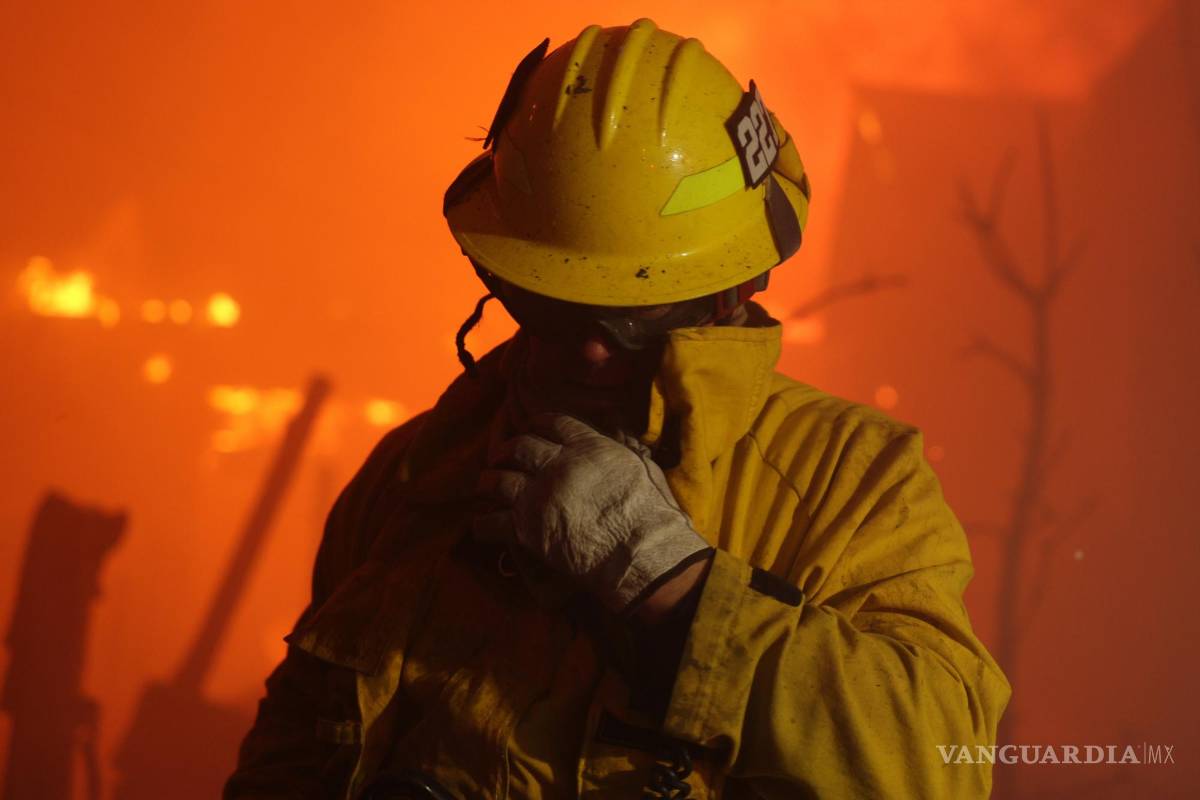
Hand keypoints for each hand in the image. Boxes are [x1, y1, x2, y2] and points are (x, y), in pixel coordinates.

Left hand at [473, 413, 709, 611]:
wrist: (639, 552)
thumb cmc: (651, 513)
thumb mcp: (644, 467)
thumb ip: (625, 449)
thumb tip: (620, 436)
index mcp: (587, 447)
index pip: (553, 423)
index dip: (536, 424)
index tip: (529, 428)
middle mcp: (557, 465)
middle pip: (520, 447)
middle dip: (506, 449)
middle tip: (500, 456)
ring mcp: (538, 496)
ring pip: (499, 480)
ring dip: (487, 481)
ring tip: (483, 485)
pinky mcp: (526, 529)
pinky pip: (492, 523)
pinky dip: (482, 524)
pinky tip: (478, 525)